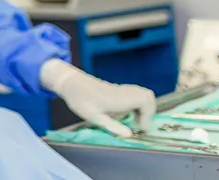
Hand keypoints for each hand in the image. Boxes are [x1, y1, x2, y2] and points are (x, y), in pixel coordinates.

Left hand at [40, 59, 155, 136]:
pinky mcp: (116, 89)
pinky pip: (133, 93)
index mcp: (118, 98)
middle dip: (148, 111)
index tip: (139, 126)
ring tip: (133, 119)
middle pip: (147, 95)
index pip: (145, 100)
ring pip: (141, 93)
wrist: (70, 82)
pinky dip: (135, 104)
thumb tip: (129, 135)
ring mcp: (120, 89)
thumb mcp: (93, 117)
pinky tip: (124, 112)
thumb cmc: (80, 99)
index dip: (147, 114)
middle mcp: (122, 92)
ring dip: (142, 107)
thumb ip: (112, 126)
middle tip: (138, 123)